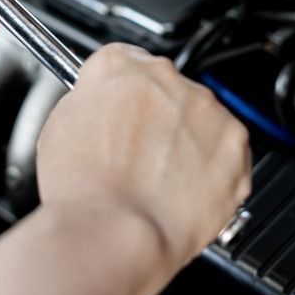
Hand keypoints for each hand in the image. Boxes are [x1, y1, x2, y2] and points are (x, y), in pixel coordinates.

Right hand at [37, 43, 251, 272]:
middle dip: (155, 119)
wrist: (111, 232)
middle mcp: (166, 77)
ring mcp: (204, 108)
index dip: (120, 95)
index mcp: (118, 64)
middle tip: (136, 157)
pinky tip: (184, 191)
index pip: (125, 62)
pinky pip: (226, 148)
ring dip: (186, 142)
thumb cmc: (81, 188)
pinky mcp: (235, 142)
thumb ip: (90, 102)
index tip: (120, 113)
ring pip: (198, 118)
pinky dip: (212, 168)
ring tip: (159, 181)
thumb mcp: (60, 126)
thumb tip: (101, 108)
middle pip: (164, 90)